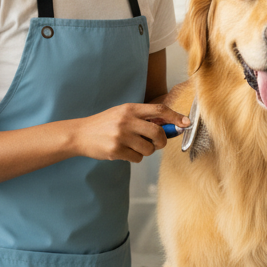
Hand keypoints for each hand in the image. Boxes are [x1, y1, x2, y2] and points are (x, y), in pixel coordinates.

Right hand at [73, 103, 189, 162]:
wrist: (80, 134)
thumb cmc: (104, 124)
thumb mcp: (122, 114)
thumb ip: (143, 118)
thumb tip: (169, 125)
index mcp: (130, 109)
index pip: (159, 110)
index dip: (175, 117)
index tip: (185, 123)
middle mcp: (126, 121)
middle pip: (158, 132)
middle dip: (162, 141)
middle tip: (157, 143)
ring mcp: (121, 136)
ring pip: (149, 149)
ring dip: (146, 151)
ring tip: (134, 146)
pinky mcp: (116, 150)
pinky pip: (137, 158)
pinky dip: (135, 157)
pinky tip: (124, 151)